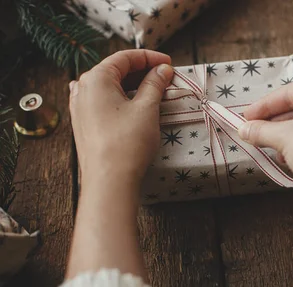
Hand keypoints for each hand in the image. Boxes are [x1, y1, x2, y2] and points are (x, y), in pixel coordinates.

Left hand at [69, 50, 173, 186]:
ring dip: (134, 86)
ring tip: (155, 92)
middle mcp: (83, 89)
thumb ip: (155, 84)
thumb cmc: (128, 142)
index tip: (170, 64)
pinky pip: (104, 102)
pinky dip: (122, 99)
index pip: (125, 58)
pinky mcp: (84, 124)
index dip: (150, 58)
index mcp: (95, 78)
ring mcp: (80, 107)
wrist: (109, 181)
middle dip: (142, 72)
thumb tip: (163, 70)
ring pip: (110, 87)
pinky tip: (135, 106)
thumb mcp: (147, 108)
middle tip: (166, 78)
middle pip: (116, 71)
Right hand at [239, 77, 292, 214]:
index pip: (290, 91)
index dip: (264, 105)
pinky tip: (287, 158)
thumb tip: (245, 129)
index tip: (246, 116)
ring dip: (286, 136)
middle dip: (275, 121)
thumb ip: (262, 130)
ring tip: (266, 146)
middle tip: (253, 130)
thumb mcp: (286, 138)